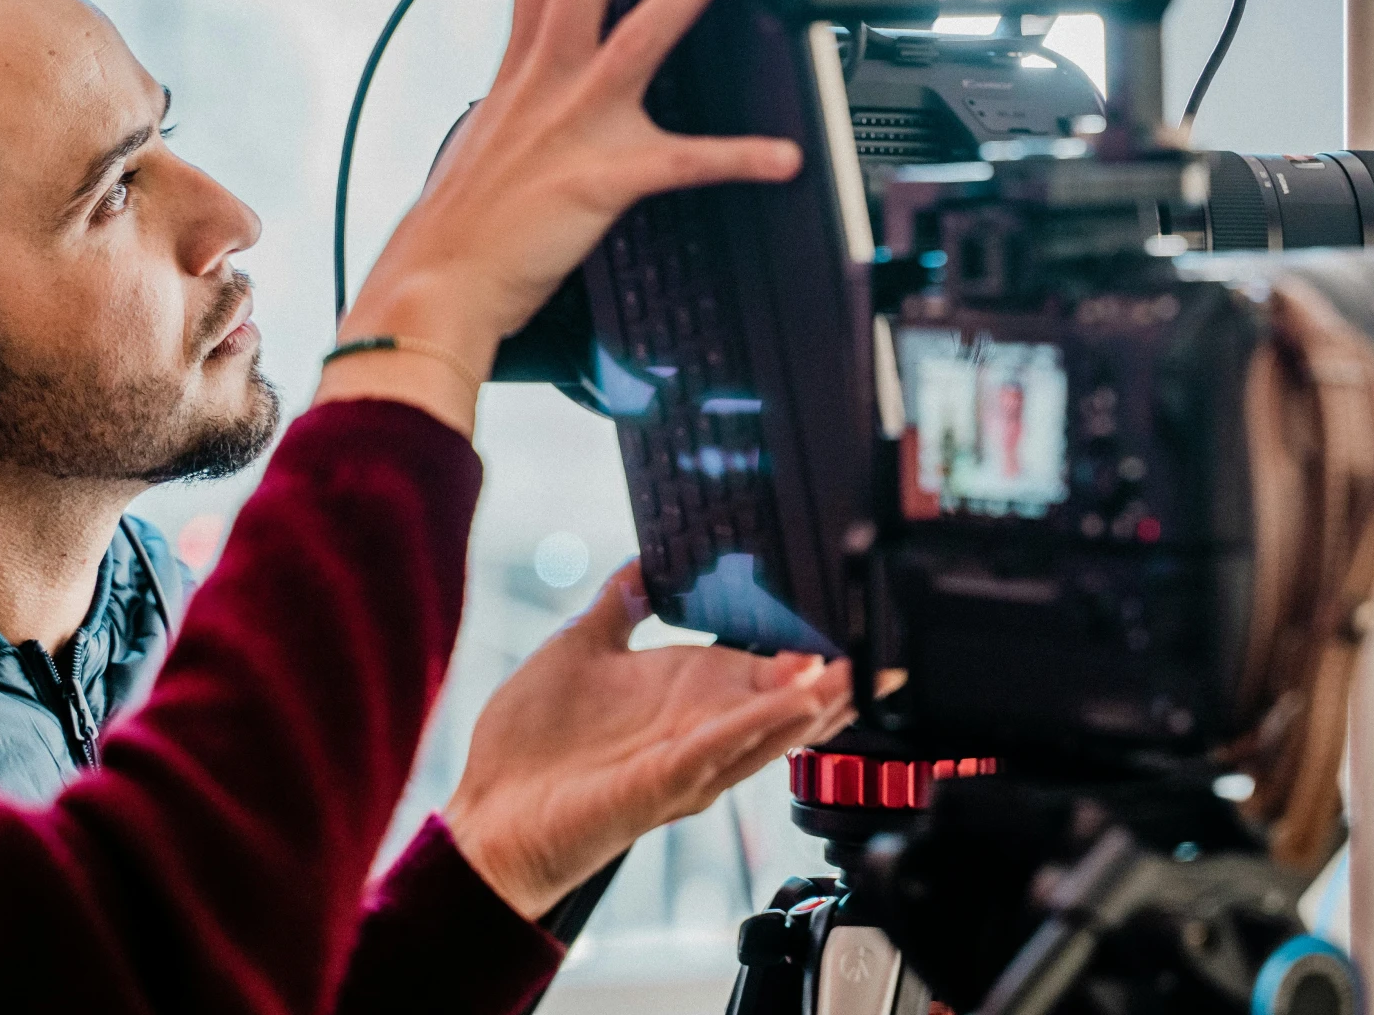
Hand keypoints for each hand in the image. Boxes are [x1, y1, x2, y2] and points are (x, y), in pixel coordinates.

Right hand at [318, 0, 800, 433]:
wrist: (437, 289)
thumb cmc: (462, 227)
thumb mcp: (486, 135)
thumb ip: (523, 97)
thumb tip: (549, 84)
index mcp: (520, 66)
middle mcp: (544, 80)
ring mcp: (573, 126)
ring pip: (637, 32)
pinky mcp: (601, 180)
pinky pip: (683, 163)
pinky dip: (740, 158)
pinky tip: (784, 156)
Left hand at [442, 562, 853, 919]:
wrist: (488, 815)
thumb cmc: (530, 748)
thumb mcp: (580, 649)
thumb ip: (619, 604)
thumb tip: (644, 558)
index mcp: (685, 696)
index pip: (760, 668)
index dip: (805, 646)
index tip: (847, 615)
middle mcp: (698, 730)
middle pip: (784, 703)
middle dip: (835, 679)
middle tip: (885, 647)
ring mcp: (687, 759)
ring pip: (771, 728)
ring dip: (820, 700)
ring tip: (863, 668)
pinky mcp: (665, 783)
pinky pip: (726, 749)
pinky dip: (768, 722)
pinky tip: (804, 699)